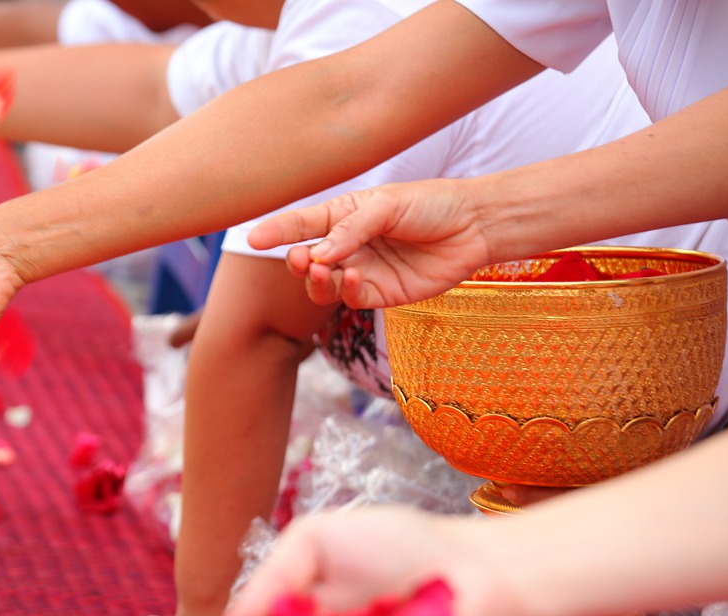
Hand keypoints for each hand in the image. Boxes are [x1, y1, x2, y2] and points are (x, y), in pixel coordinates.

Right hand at [246, 179, 495, 308]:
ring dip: (315, 280)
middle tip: (299, 259)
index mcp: (344, 215)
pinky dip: (345, 290)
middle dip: (296, 262)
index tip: (253, 238)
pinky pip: (350, 298)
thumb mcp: (387, 205)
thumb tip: (318, 256)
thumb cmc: (431, 204)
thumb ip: (351, 229)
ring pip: (322, 285)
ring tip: (321, 270)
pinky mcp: (380, 294)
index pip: (301, 224)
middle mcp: (347, 245)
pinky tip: (353, 277)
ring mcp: (361, 271)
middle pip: (306, 260)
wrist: (474, 226)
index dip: (276, 231)